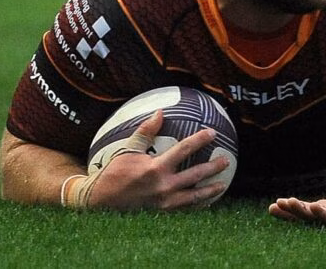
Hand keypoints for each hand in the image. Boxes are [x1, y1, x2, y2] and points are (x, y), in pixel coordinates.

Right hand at [68, 110, 232, 211]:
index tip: (212, 132)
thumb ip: (146, 131)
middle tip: (226, 160)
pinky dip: (197, 205)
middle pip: (195, 175)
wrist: (100, 201)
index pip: (183, 150)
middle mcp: (163, 187)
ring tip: (223, 185)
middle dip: (213, 168)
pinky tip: (206, 202)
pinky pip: (184, 210)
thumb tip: (160, 112)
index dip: (200, 140)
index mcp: (155, 168)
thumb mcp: (128, 149)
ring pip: (194, 197)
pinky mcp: (162, 213)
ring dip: (210, 190)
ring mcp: (164, 202)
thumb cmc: (114, 172)